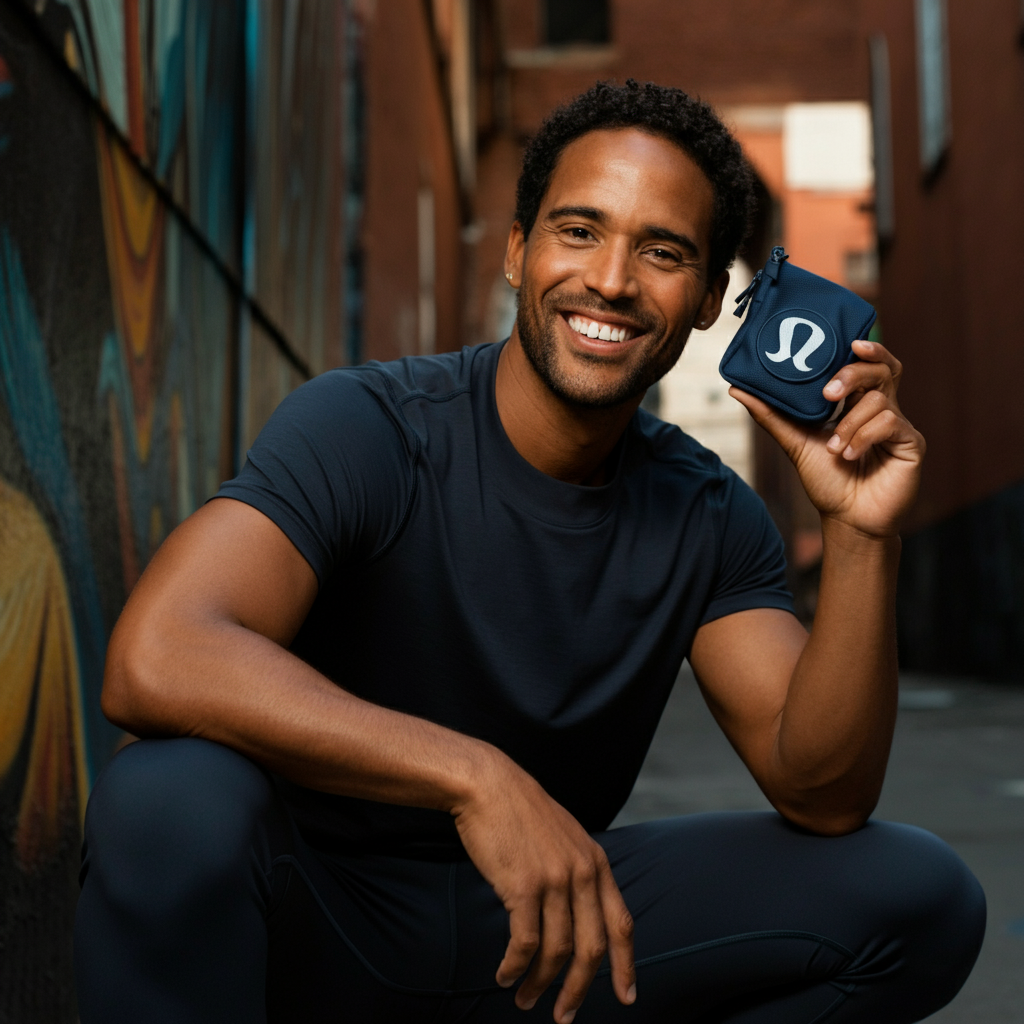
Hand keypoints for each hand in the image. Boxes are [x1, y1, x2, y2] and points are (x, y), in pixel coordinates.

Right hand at [451, 753, 635, 1022]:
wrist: (489, 785)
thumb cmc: (520, 812)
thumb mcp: (565, 836)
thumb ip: (578, 870)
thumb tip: (579, 914)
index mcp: (597, 862)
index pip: (621, 924)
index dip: (626, 966)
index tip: (626, 997)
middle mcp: (583, 873)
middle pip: (591, 949)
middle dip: (578, 990)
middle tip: (563, 1016)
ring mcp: (555, 880)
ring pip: (556, 952)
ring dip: (539, 984)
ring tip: (523, 998)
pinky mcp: (523, 886)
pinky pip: (524, 943)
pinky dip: (515, 966)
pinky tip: (505, 974)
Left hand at [730, 340, 925, 537]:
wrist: (847, 519)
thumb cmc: (826, 481)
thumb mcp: (794, 442)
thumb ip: (770, 415)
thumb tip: (736, 388)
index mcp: (858, 404)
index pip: (870, 365)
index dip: (868, 349)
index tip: (850, 343)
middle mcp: (882, 409)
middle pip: (880, 370)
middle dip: (852, 375)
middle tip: (827, 394)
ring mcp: (899, 425)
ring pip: (878, 400)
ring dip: (849, 424)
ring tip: (834, 449)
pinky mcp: (911, 443)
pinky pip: (889, 423)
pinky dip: (862, 437)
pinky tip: (849, 455)